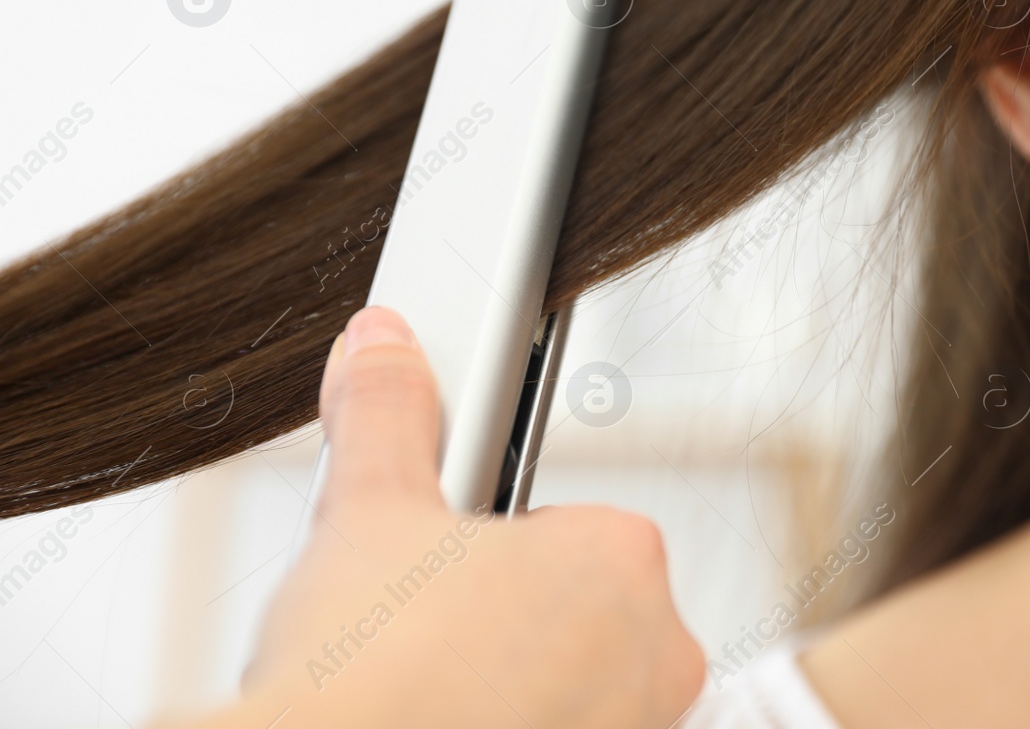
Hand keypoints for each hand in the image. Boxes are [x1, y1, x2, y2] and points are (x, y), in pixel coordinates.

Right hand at [163, 306, 703, 728]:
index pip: (565, 528)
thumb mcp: (367, 512)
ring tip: (425, 694)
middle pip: (573, 613)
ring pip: (570, 688)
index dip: (485, 548)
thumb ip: (388, 413)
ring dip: (507, 686)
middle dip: (500, 619)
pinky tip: (443, 725)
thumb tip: (382, 341)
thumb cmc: (368, 676)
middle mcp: (659, 654)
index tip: (439, 576)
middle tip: (421, 638)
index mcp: (624, 559)